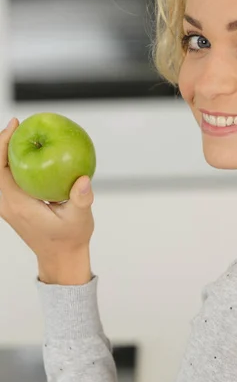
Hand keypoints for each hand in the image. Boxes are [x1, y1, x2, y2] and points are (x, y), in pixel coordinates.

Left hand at [0, 118, 94, 262]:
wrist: (61, 257)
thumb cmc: (70, 239)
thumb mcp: (80, 219)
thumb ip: (81, 200)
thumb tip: (84, 180)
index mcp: (18, 206)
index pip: (0, 169)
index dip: (3, 145)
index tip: (14, 126)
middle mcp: (7, 205)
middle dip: (2, 143)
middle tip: (17, 124)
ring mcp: (7, 206)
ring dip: (5, 152)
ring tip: (20, 133)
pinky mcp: (12, 205)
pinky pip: (5, 178)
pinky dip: (12, 162)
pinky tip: (28, 152)